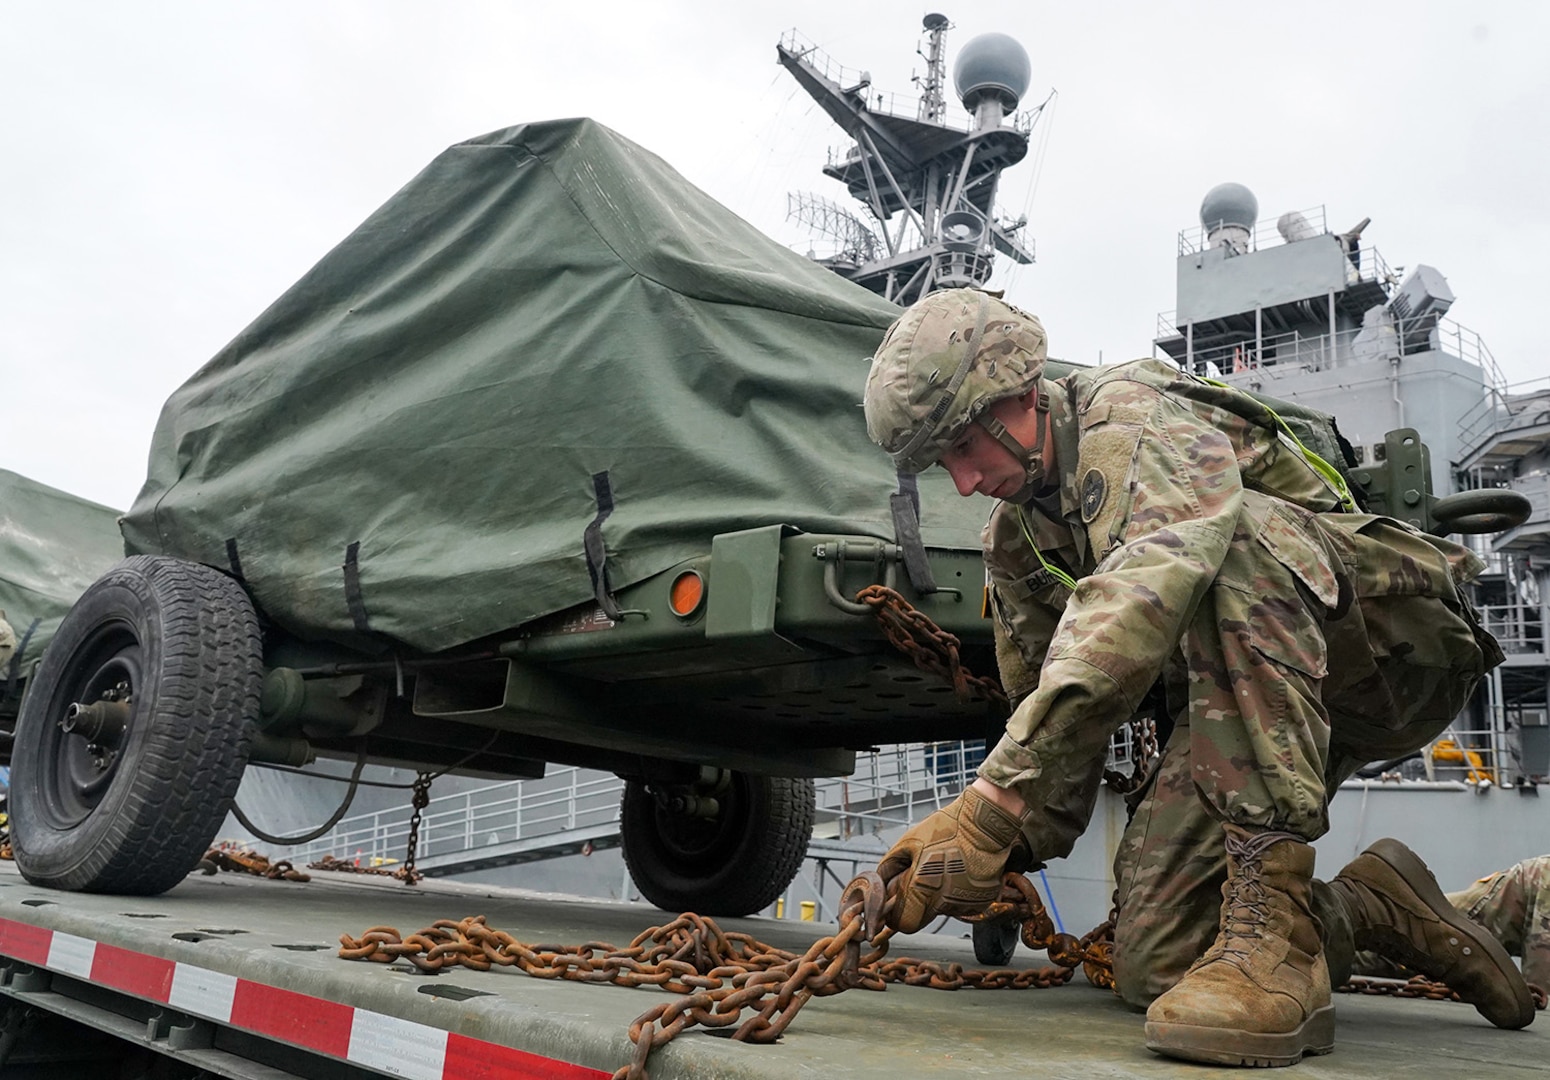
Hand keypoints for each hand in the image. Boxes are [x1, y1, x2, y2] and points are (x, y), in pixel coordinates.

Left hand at [877, 785, 1029, 932]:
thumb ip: (889, 868)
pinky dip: (956, 894)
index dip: (897, 915)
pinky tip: (959, 874)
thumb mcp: (908, 842)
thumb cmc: (947, 829)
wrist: (985, 824)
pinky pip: (960, 905)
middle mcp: (945, 901)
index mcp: (923, 887)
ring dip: (937, 897)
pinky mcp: (981, 902)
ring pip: (941, 911)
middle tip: (919, 883)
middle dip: (915, 906)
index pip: (904, 924)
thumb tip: (883, 886)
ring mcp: (965, 904)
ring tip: (944, 870)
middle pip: (921, 920)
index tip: (897, 904)